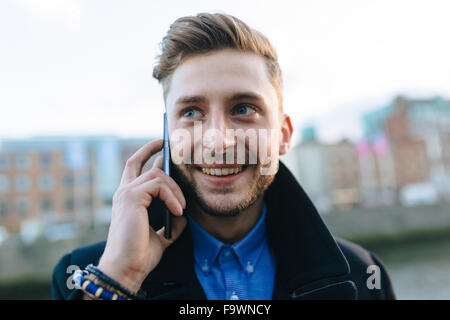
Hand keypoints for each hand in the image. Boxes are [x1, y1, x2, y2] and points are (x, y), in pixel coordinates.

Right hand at [96, 139, 186, 292]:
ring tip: (181, 208)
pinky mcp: (131, 197)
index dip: (147, 151)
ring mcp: (126, 193)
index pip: (134, 166)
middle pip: (142, 162)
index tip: (161, 143)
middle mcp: (124, 192)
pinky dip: (172, 197)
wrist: (127, 268)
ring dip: (175, 190)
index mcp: (128, 198)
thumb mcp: (161, 235)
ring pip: (156, 174)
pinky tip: (177, 211)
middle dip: (159, 152)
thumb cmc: (140, 254)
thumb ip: (170, 222)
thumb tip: (183, 215)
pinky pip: (158, 185)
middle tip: (180, 157)